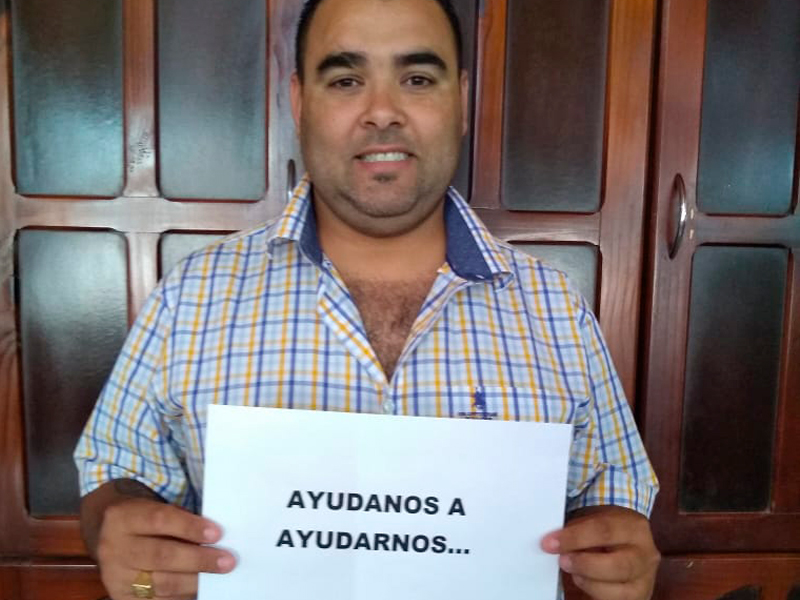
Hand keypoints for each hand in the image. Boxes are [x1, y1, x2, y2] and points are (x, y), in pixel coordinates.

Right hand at [96, 498, 235, 599]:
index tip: (217, 533)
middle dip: (198, 560)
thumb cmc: (145, 520)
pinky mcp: (120, 597)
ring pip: (160, 583)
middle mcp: (114, 548)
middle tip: (227, 561)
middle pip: (161, 555)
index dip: (190, 527)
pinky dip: (181, 597)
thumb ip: (181, 521)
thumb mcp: (156, 509)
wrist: (109, 535)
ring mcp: (115, 576)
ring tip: (217, 577)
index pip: (160, 520)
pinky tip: (199, 591)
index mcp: (123, 518)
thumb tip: (217, 539)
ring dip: (194, 582)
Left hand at [541, 505, 658, 599]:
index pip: (604, 531)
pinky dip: (594, 594)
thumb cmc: (606, 528)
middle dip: (585, 565)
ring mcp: (644, 580)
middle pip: (618, 566)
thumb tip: (553, 541)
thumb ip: (578, 529)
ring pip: (619, 591)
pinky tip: (583, 582)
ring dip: (589, 583)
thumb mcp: (595, 519)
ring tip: (574, 573)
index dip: (574, 538)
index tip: (550, 543)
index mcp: (635, 528)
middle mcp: (646, 555)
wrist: (628, 540)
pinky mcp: (639, 597)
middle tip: (563, 561)